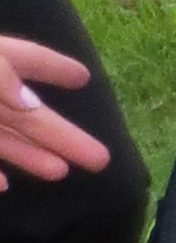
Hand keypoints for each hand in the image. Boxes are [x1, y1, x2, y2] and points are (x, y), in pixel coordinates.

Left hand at [0, 37, 104, 180]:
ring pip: (1, 137)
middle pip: (24, 114)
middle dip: (60, 134)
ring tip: (60, 172)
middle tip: (99, 157)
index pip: (29, 59)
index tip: (84, 77)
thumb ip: (0, 75)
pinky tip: (5, 184)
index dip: (56, 67)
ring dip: (29, 155)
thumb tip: (30, 104)